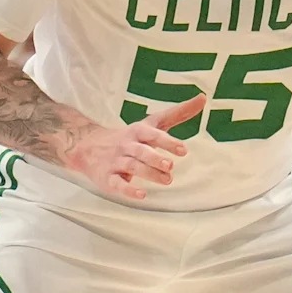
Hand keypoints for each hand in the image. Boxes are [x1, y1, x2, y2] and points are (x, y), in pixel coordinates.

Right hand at [68, 95, 202, 199]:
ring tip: (167, 179)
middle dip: (155, 158)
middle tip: (170, 165)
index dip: (167, 142)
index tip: (183, 150)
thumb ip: (177, 113)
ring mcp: (116, 161)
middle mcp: (126, 145)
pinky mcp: (108, 177)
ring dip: (149, 173)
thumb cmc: (130, 136)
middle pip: (141, 151)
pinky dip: (129, 189)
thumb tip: (203, 98)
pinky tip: (142, 194)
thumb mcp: (152, 124)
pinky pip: (117, 183)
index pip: (152, 134)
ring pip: (131, 167)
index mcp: (138, 132)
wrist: (88, 146)